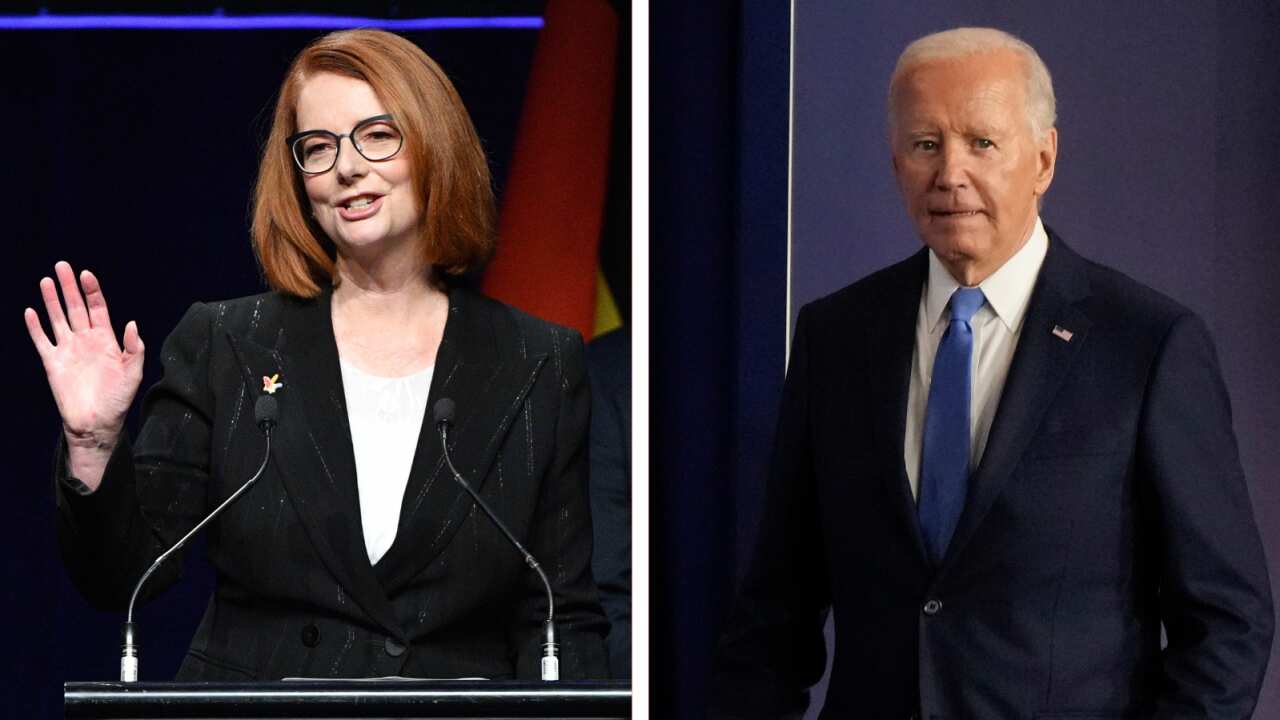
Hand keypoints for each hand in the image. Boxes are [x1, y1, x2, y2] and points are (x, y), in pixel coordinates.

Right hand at [25, 262, 143, 464]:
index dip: (92, 291)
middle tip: (61, 265)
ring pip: (58, 319)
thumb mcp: (133, 373)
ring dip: (51, 300)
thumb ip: (134, 348)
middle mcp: (86, 340)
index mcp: (106, 340)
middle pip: (75, 307)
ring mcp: (68, 350)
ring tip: (46, 281)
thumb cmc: (118, 399)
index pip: (98, 309)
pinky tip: (30, 311)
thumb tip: (131, 323)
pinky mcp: (53, 363)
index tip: (86, 274)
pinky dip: (35, 327)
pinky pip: (42, 341)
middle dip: (69, 287)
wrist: (96, 423)